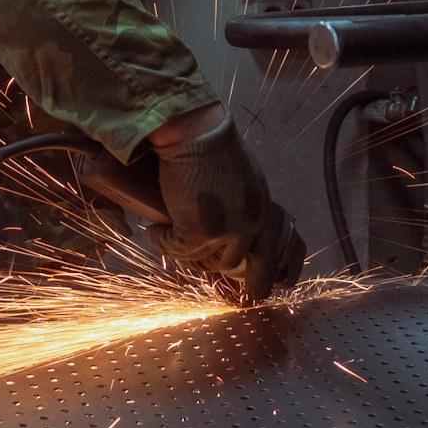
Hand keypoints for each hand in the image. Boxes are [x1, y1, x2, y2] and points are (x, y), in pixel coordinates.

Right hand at [149, 109, 305, 302]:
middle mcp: (250, 225)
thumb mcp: (245, 180)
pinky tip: (156, 230)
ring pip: (200, 258)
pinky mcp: (197, 231)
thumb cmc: (215, 146)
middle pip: (229, 263)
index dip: (262, 280)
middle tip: (193, 254)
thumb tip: (234, 227)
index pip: (271, 258)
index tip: (256, 295)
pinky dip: (163, 240)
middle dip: (209, 263)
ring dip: (183, 249)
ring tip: (169, 233)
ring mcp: (225, 231)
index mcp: (264, 211)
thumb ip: (246, 206)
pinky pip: (176, 249)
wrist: (195, 132)